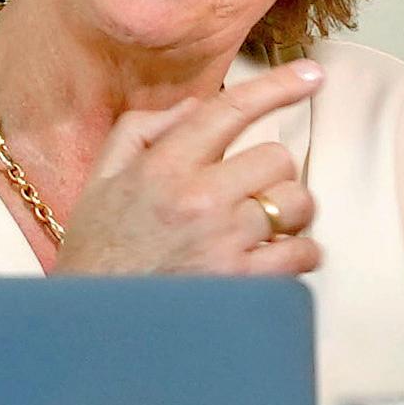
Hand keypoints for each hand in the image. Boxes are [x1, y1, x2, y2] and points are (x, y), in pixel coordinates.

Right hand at [53, 59, 323, 274]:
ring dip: (288, 213)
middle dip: (270, 173)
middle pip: (277, 157)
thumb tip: (196, 104)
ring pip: (297, 203)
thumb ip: (144, 129)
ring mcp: (224, 243)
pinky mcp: (244, 284)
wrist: (90, 330)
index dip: (278, 85)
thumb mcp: (102, 179)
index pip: (230, 109)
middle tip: (249, 194)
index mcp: (163, 167)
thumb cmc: (99, 251)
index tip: (313, 74)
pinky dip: (297, 254)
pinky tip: (271, 259)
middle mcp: (198, 200)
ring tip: (260, 229)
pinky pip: (302, 253)